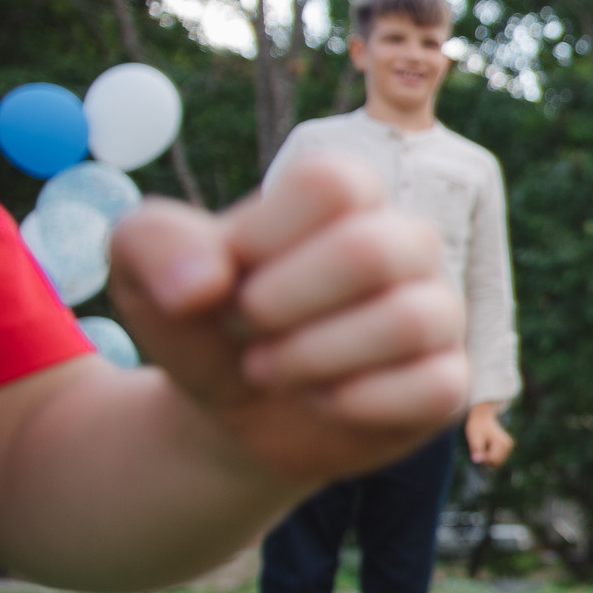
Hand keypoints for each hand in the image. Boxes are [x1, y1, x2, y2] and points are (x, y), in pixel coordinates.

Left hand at [107, 154, 469, 485]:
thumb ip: (153, 244)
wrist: (231, 408)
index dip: (262, 238)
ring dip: (311, 357)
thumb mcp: (144, 272)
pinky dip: (356, 402)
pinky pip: (436, 387)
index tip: (227, 276)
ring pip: (409, 321)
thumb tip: (204, 285)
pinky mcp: (448, 381)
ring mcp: (438, 312)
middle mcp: (407, 243)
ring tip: (268, 369)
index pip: (331, 184)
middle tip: (243, 328)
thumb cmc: (204, 321)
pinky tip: (320, 400)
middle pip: (371, 251)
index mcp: (348, 195)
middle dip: (280, 304)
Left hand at [467, 402, 514, 467]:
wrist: (482, 417)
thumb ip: (476, 449)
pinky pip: (498, 459)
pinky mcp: (507, 447)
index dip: (482, 458)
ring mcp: (509, 446)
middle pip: (496, 463)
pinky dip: (491, 455)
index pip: (492, 460)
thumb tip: (477, 460)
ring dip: (488, 457)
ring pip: (497, 462)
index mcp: (502, 442)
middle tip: (480, 447)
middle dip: (486, 459)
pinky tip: (488, 445)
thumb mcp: (474, 437)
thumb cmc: (477, 426)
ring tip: (484, 445)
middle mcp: (508, 445)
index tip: (476, 450)